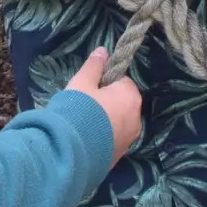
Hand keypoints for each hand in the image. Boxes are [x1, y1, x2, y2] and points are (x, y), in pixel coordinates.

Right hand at [66, 47, 142, 166]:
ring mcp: (129, 139)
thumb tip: (103, 50)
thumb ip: (94, 66)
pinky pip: (113, 139)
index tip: (89, 88)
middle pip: (122, 103)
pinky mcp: (120, 155)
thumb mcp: (81, 82)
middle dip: (107, 102)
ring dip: (105, 120)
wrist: (70, 151)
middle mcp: (136, 118)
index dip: (105, 83)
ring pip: (118, 122)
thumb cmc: (78, 110)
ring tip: (83, 123)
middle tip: (85, 105)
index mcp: (130, 96)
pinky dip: (103, 137)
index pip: (122, 81)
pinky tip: (86, 138)